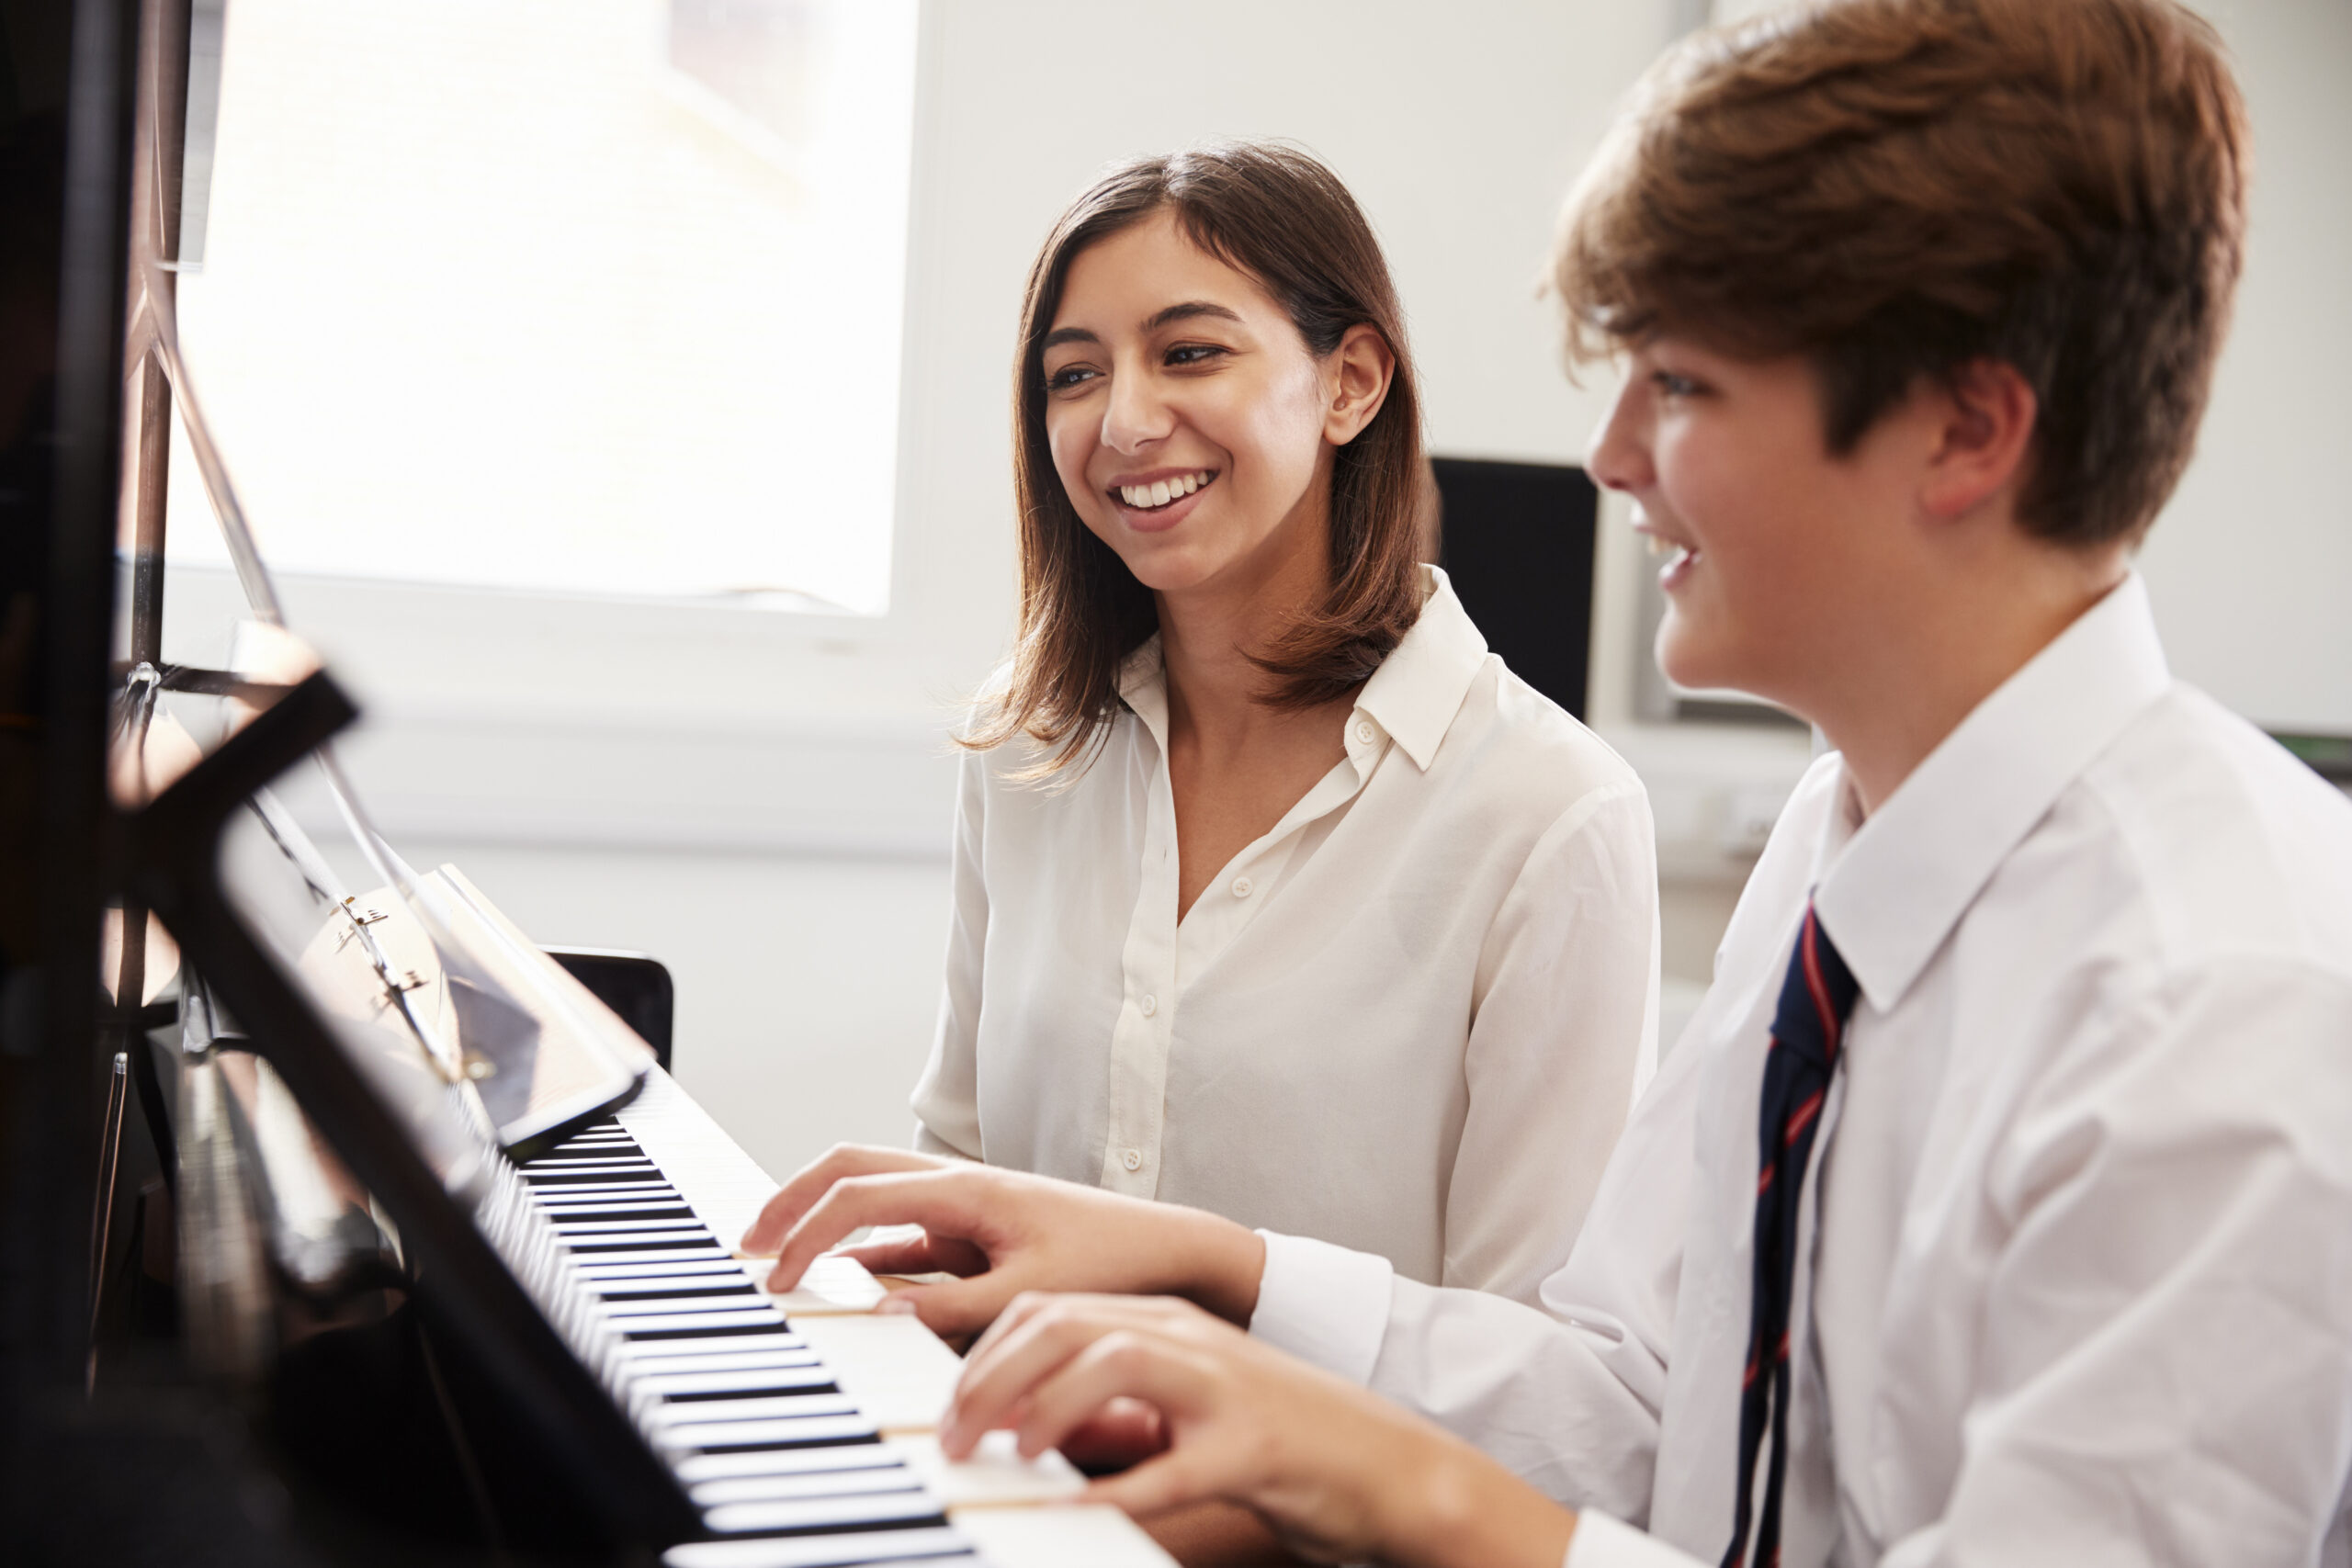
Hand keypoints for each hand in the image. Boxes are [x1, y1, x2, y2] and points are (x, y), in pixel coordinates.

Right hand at [738, 1144, 1265, 1340]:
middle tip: (749, 1240)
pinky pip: (905, 1238)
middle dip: (793, 1199)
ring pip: (875, 1196)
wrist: (1173, 1251)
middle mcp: (960, 1187)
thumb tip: (881, 1314)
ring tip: (780, 1258)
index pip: (860, 1193)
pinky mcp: (976, 1236)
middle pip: (853, 1169)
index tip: (773, 1273)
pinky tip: (846, 1286)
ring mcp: (965, 1209)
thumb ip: (956, 1308)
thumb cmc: (1114, 1260)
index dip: (806, 1230)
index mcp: (968, 1188)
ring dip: (826, 1222)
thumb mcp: (1032, 1293)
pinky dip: (867, 1254)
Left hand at [942, 1292, 1578, 1567]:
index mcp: (1166, 1324)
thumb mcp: (1186, 1412)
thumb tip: (1018, 1430)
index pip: (1051, 1308)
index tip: (942, 1404)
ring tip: (1005, 1454)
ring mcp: (1226, 1388)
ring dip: (1045, 1405)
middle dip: (992, 1372)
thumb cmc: (1280, 1447)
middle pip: (1068, 1321)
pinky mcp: (1257, 1447)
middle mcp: (1190, 1341)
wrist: (1392, 1468)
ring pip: (1116, 1360)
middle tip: (951, 1436)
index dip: (984, 1351)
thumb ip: (1113, 1410)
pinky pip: (1176, 1465)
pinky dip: (1121, 1489)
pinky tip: (1077, 1513)